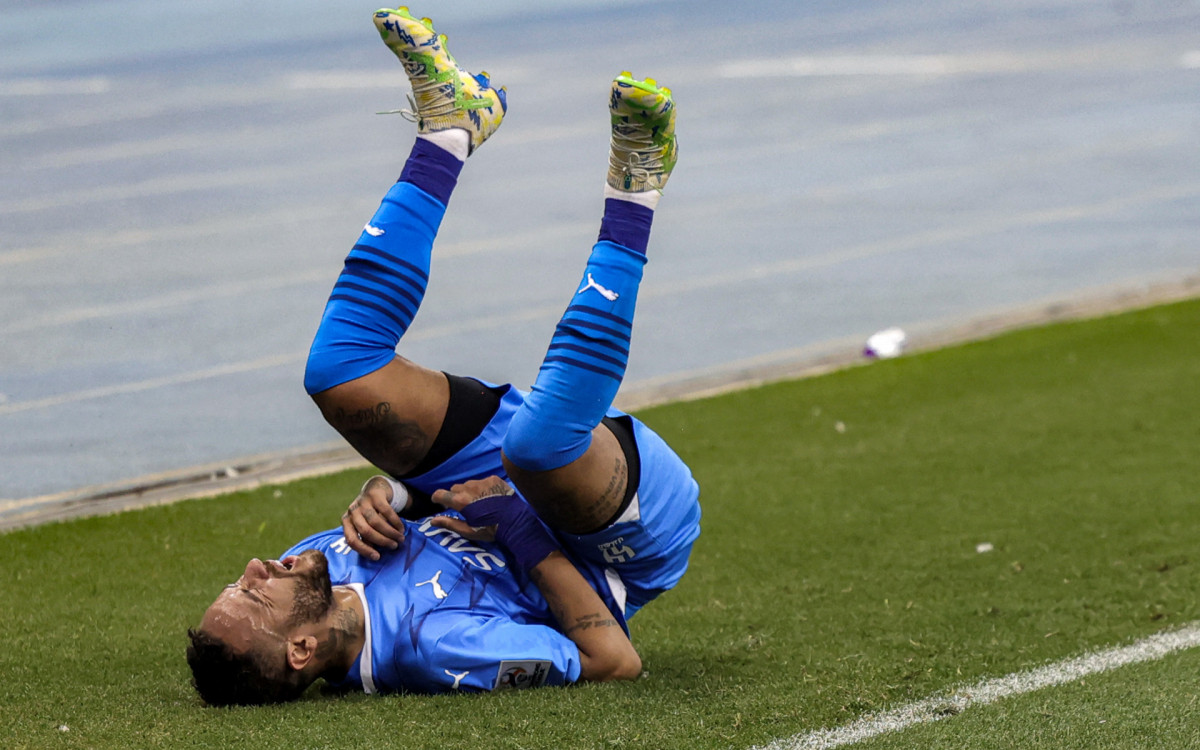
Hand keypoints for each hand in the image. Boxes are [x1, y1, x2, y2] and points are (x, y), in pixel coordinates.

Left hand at [341, 475, 405, 560]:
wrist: (375, 489)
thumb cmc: (369, 513)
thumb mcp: (364, 524)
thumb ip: (366, 537)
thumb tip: (374, 553)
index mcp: (346, 522)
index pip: (351, 539)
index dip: (364, 550)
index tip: (378, 557)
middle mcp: (352, 512)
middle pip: (365, 531)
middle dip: (381, 541)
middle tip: (394, 546)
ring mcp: (363, 502)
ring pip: (376, 522)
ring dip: (390, 532)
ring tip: (400, 538)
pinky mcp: (375, 495)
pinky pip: (386, 511)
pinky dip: (395, 522)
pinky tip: (401, 528)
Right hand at [432, 476, 558, 573]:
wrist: (516, 521)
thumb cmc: (490, 529)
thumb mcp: (468, 531)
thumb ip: (449, 523)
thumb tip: (432, 521)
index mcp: (461, 500)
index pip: (440, 494)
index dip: (436, 498)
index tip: (438, 502)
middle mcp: (469, 487)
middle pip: (455, 488)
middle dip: (455, 496)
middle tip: (462, 506)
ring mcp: (482, 481)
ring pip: (468, 484)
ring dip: (469, 491)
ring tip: (477, 502)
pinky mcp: (494, 479)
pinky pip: (482, 481)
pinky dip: (482, 488)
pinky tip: (490, 497)